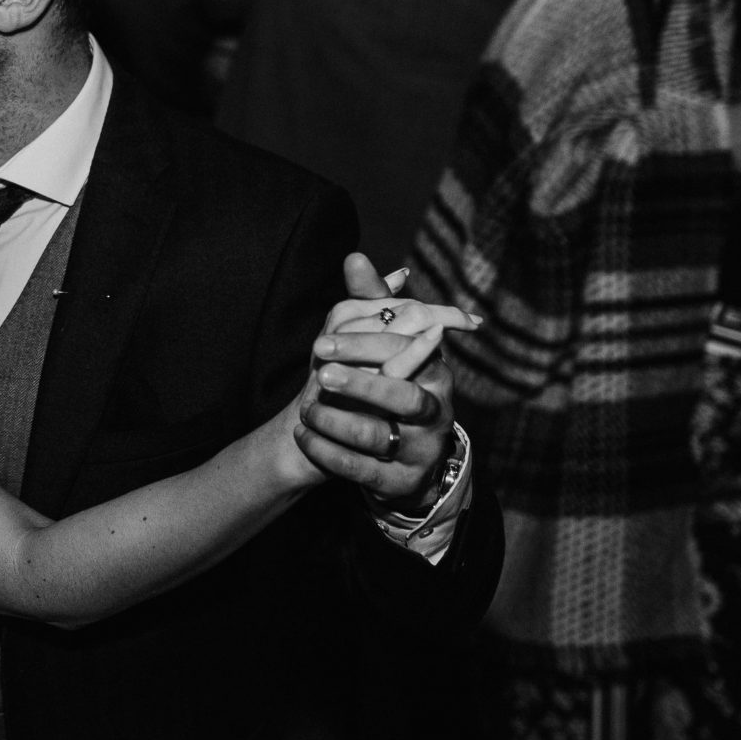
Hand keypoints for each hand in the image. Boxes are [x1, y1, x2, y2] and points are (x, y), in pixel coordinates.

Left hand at [297, 254, 474, 510]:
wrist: (398, 455)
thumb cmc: (386, 384)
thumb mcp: (380, 344)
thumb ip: (369, 303)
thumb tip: (355, 258)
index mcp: (434, 372)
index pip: (406, 355)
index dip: (364, 347)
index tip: (320, 343)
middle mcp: (436, 411)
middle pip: (405, 398)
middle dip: (361, 386)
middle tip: (320, 375)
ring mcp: (422, 450)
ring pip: (381, 437)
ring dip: (337, 422)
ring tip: (306, 410)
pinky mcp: (401, 481)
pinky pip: (362, 470)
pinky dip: (328, 453)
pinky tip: (304, 436)